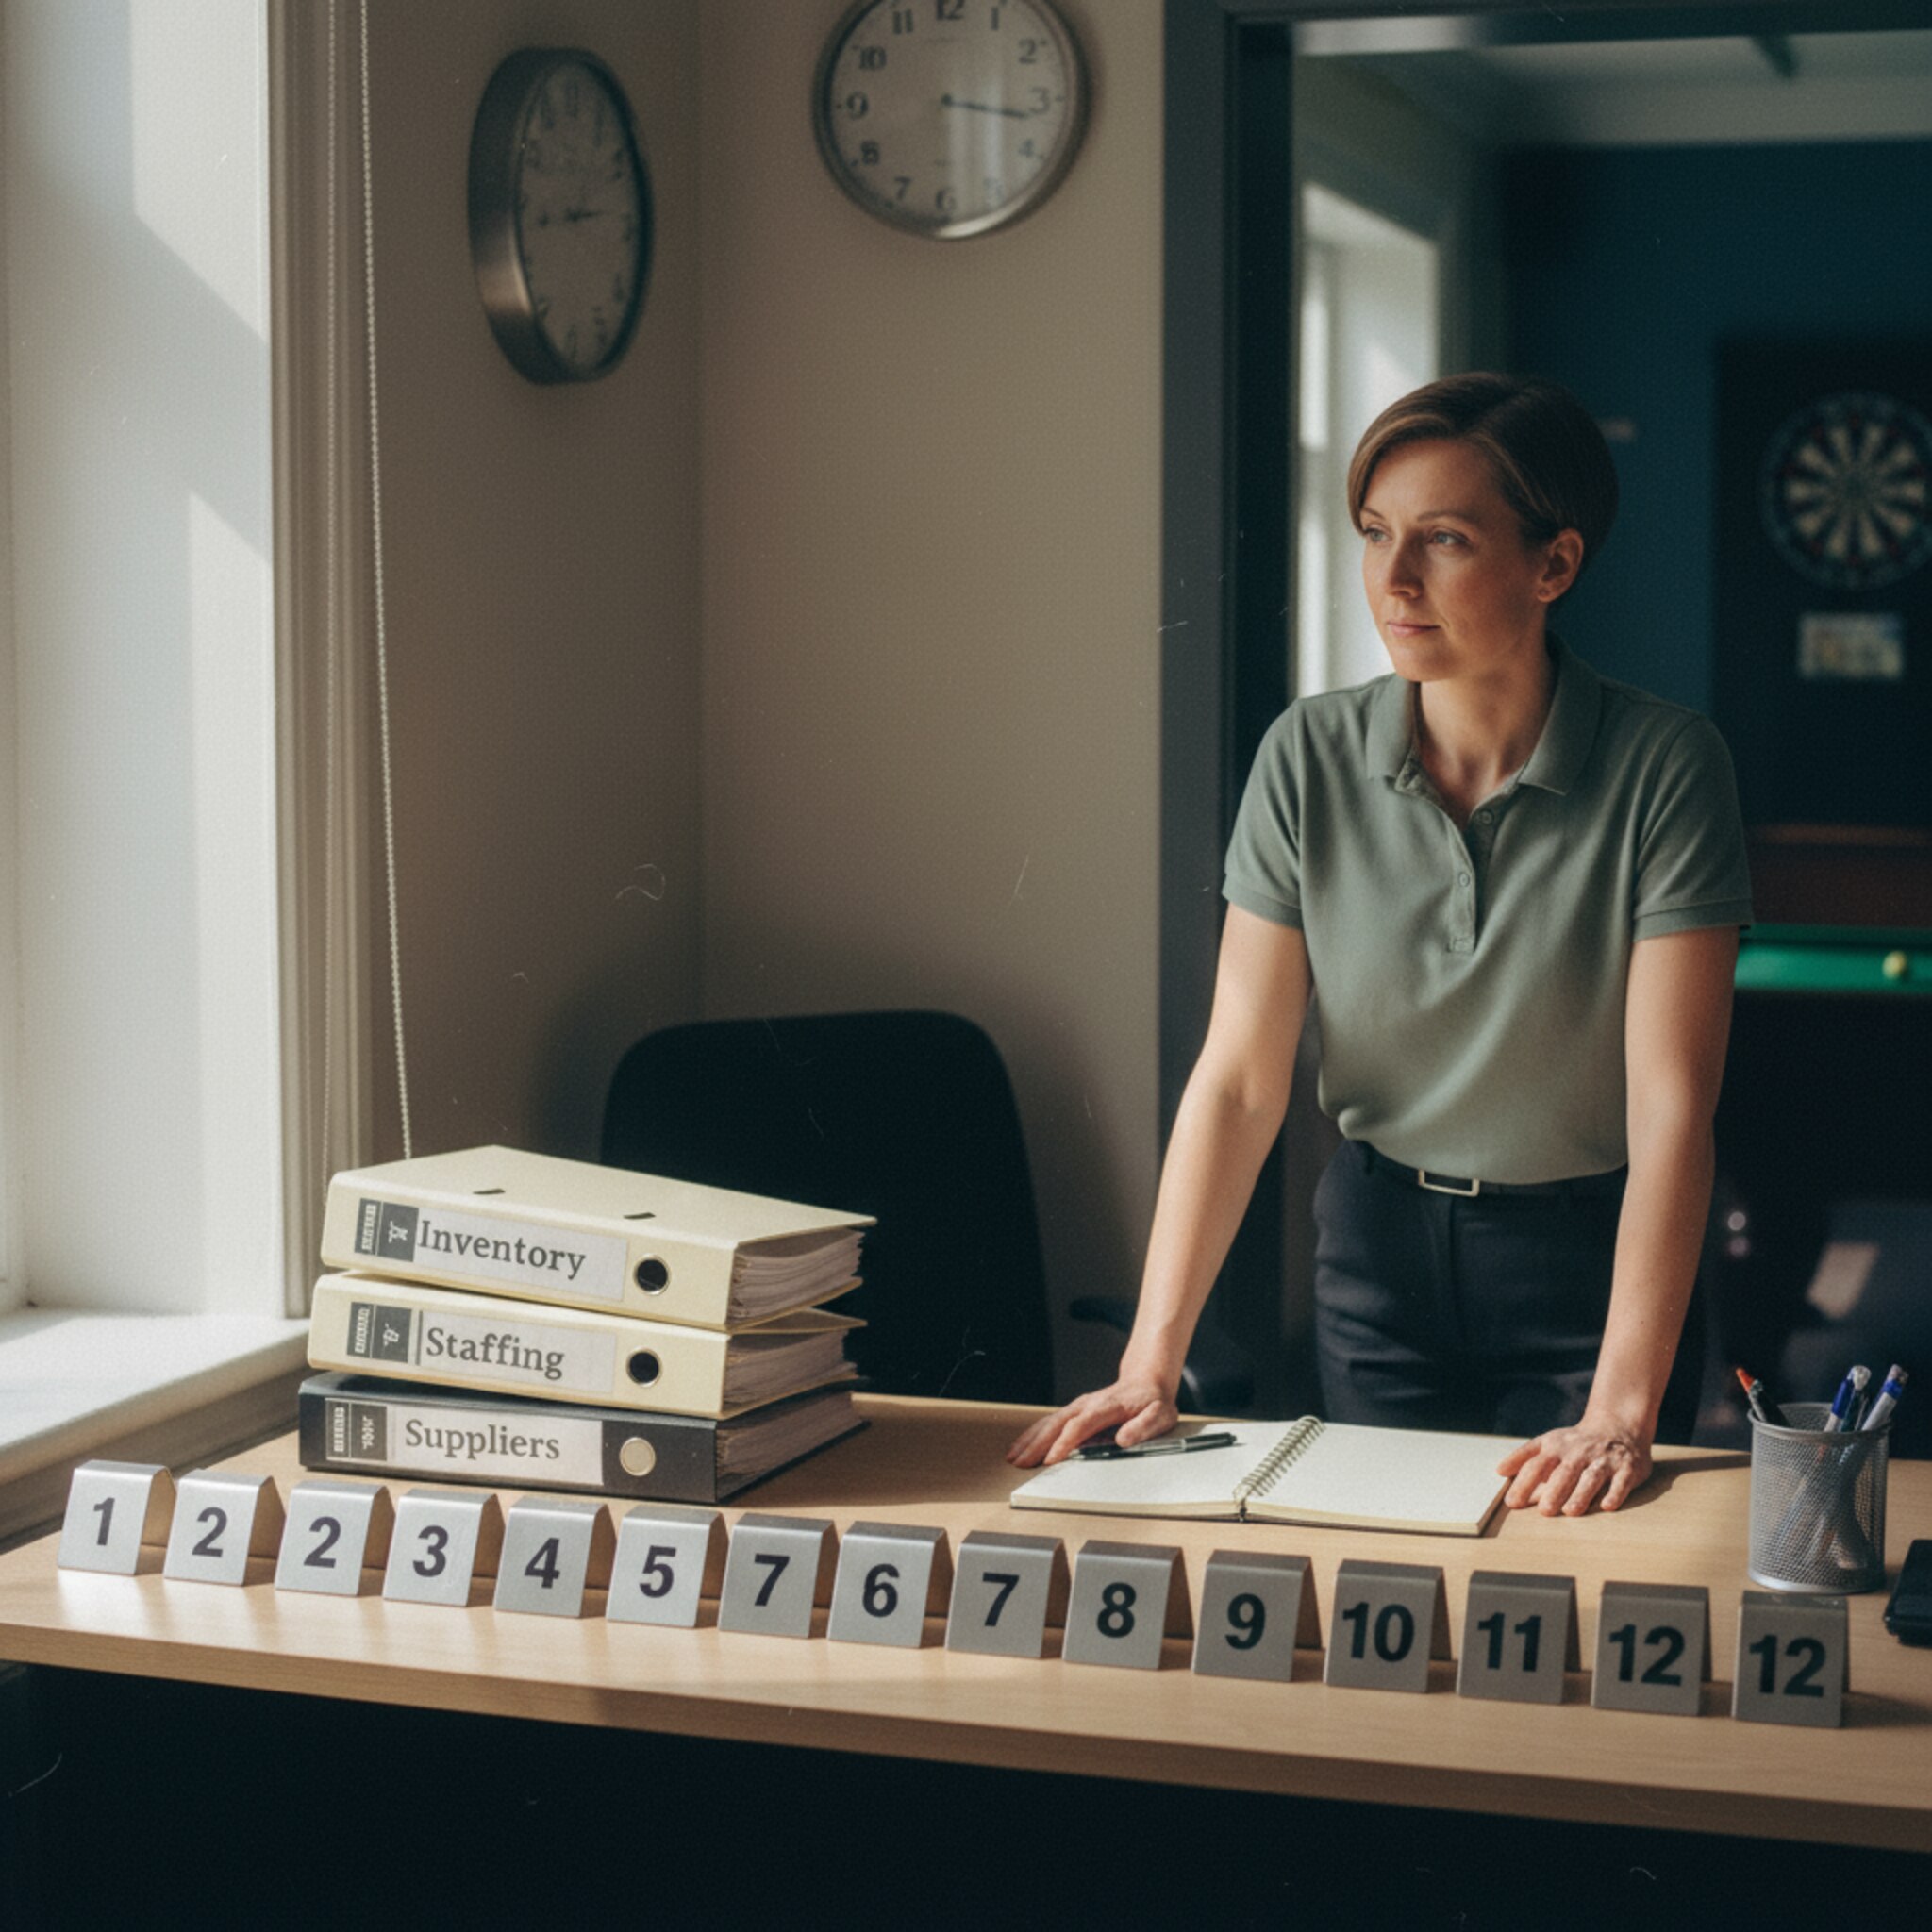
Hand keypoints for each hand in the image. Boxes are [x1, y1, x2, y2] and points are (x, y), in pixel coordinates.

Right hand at [1005, 1374, 1179, 1467]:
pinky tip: (1023, 1444)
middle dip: (1037, 1444)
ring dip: (1030, 1439)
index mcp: (1107, 1407)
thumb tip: (1123, 1439)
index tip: (1050, 1459)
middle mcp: (1088, 1404)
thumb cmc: (1153, 1402)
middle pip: (1057, 1424)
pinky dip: (1034, 1433)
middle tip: (1021, 1463)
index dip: (1064, 1442)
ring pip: (1049, 1422)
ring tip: (1013, 1457)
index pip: (1081, 1425)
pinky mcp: (1075, 1411)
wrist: (1146, 1382)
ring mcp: (1079, 1406)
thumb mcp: (1159, 1416)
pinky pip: (1050, 1421)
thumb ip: (1143, 1427)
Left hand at [1497, 1415, 1652, 1516]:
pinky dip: (1615, 1493)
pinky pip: (1621, 1481)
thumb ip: (1524, 1456)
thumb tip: (1499, 1471)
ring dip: (1581, 1494)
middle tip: (1544, 1511)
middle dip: (1554, 1491)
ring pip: (1592, 1477)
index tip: (1512, 1502)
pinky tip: (1607, 1506)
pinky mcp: (1627, 1468)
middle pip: (1564, 1473)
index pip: (1536, 1465)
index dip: (1524, 1483)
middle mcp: (1579, 1453)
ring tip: (1571, 1511)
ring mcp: (1604, 1460)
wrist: (1618, 1425)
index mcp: (1556, 1447)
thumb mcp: (1548, 1442)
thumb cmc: (1576, 1442)